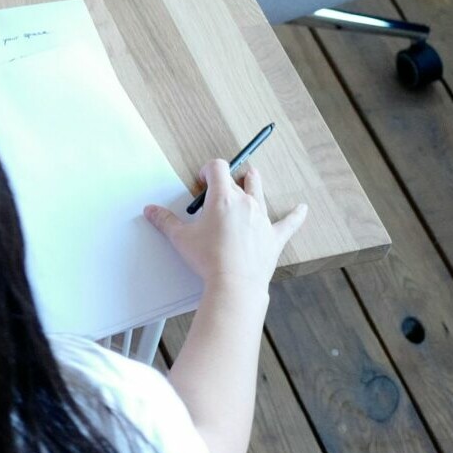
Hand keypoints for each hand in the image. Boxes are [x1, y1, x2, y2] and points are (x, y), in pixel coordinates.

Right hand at [144, 162, 307, 296]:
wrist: (234, 284)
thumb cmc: (209, 260)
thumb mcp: (181, 238)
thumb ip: (165, 221)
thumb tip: (151, 211)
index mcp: (222, 198)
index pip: (218, 168)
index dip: (208, 169)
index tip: (201, 180)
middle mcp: (245, 203)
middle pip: (241, 178)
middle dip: (231, 177)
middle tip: (222, 186)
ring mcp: (262, 219)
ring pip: (260, 193)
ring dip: (254, 184)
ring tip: (251, 178)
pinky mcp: (273, 236)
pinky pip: (288, 223)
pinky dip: (295, 215)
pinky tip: (302, 209)